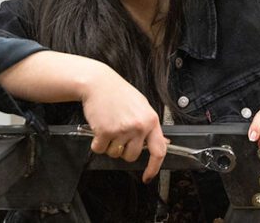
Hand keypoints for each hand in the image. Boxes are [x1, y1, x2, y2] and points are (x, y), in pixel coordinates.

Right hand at [80, 64, 167, 183]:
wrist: (98, 82)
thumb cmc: (118, 92)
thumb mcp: (141, 105)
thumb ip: (149, 124)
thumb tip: (162, 143)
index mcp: (150, 120)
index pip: (159, 150)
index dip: (154, 167)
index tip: (148, 176)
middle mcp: (138, 126)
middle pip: (132, 156)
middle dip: (123, 149)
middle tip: (118, 133)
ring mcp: (122, 129)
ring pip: (115, 154)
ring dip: (109, 145)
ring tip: (109, 125)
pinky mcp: (105, 131)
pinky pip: (99, 149)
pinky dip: (96, 142)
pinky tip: (99, 126)